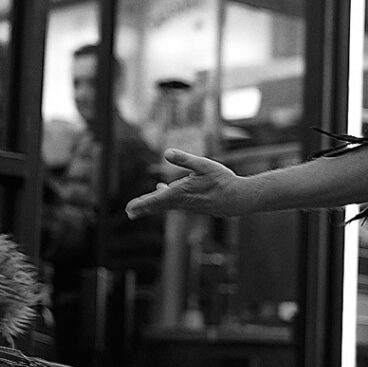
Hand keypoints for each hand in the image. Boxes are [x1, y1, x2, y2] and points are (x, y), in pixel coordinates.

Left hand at [125, 148, 250, 218]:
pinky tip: (162, 191)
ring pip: (165, 206)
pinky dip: (164, 201)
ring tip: (139, 208)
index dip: (142, 204)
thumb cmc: (222, 180)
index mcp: (181, 192)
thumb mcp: (203, 165)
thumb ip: (184, 159)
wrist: (238, 199)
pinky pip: (174, 204)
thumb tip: (167, 153)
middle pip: (158, 206)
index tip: (130, 209)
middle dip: (143, 209)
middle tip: (129, 213)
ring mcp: (188, 205)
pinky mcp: (194, 205)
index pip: (156, 200)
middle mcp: (182, 201)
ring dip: (152, 206)